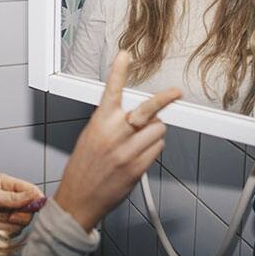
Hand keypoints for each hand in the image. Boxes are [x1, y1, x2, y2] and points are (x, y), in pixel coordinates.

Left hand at [0, 174, 44, 236]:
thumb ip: (12, 197)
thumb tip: (33, 195)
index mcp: (6, 184)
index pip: (30, 189)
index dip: (36, 198)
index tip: (37, 205)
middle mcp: (9, 198)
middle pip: (29, 209)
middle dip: (20, 215)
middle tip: (10, 217)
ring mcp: (7, 213)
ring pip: (21, 222)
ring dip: (8, 224)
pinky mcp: (4, 226)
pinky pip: (12, 232)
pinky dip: (3, 231)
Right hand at [53, 52, 181, 231]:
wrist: (79, 199)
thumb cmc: (83, 168)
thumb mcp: (90, 136)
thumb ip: (109, 122)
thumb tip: (131, 114)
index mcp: (100, 122)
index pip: (111, 90)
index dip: (118, 71)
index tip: (125, 55)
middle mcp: (115, 134)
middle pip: (149, 110)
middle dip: (165, 99)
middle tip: (176, 92)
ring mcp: (128, 152)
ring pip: (158, 130)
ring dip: (154, 132)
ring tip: (140, 140)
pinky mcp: (137, 168)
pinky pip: (157, 149)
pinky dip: (153, 148)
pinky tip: (140, 153)